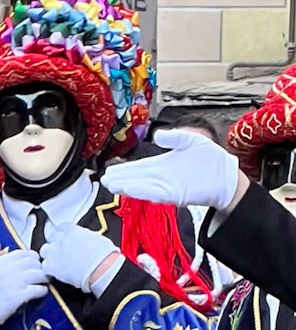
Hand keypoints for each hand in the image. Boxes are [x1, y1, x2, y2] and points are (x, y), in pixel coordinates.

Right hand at [0, 245, 48, 329]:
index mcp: (1, 262)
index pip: (23, 253)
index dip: (32, 256)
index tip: (34, 261)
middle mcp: (10, 271)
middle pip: (33, 263)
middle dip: (40, 266)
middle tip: (41, 272)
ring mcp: (16, 284)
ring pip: (39, 275)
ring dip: (44, 277)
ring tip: (44, 281)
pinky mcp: (20, 297)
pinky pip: (38, 290)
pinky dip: (43, 290)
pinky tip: (42, 292)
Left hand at [39, 222, 122, 293]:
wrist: (100, 268)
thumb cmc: (102, 254)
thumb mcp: (95, 237)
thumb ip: (83, 235)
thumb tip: (82, 237)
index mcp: (71, 230)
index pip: (60, 227)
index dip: (62, 233)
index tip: (63, 237)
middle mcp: (60, 239)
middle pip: (50, 238)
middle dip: (54, 243)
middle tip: (60, 249)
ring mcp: (54, 253)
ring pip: (44, 251)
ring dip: (49, 255)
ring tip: (57, 260)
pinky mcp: (52, 267)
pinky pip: (44, 266)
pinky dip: (48, 268)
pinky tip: (55, 270)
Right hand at [103, 128, 242, 212]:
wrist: (225, 175)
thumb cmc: (210, 158)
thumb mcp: (191, 139)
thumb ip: (174, 137)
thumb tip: (157, 135)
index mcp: (163, 165)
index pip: (139, 168)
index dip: (125, 170)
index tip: (110, 171)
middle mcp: (162, 177)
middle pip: (137, 178)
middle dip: (121, 179)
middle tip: (105, 180)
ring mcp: (168, 187)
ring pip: (143, 187)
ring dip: (128, 187)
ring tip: (113, 185)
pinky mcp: (176, 194)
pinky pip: (157, 193)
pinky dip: (144, 191)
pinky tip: (132, 189)